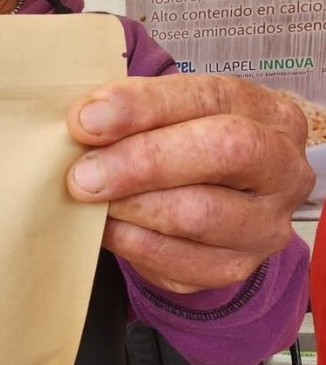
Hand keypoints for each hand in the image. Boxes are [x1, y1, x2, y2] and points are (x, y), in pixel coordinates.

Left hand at [65, 74, 314, 292]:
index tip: (86, 121)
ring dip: (131, 205)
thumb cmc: (185, 145)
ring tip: (89, 197)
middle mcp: (282, 169)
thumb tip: (85, 122)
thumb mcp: (173, 114)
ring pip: (198, 214)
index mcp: (270, 114)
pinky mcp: (234, 267)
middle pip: (222, 152)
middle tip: (82, 173)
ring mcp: (264, 225)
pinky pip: (176, 260)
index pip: (212, 98)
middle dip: (142, 161)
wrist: (206, 203)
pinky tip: (105, 226)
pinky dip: (129, 241)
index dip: (144, 106)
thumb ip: (138, 112)